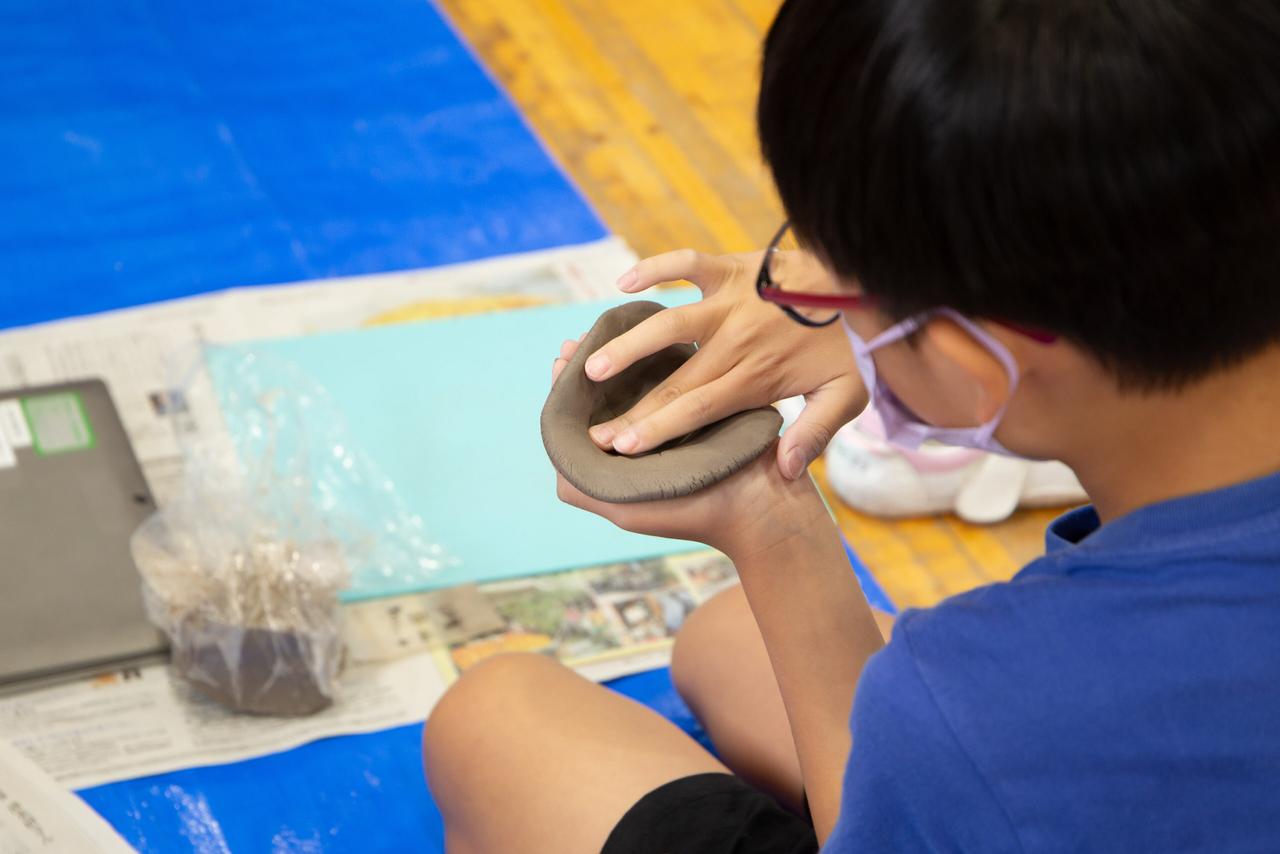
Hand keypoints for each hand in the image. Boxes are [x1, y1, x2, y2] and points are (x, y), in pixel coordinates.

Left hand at [551, 339, 825, 556]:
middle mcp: (644, 443)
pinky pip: (672, 379)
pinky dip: (656, 359)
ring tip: (601, 333)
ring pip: (638, 386)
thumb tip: (552, 456)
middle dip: (589, 371)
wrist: (762, 507)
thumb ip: (581, 487)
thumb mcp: (625, 506)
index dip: (568, 393)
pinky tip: (645, 334)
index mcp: (620, 465)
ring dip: (619, 360)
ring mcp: (673, 425)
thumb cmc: (693, 512)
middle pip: (607, 401)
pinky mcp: (702, 408)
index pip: (584, 424)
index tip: (560, 362)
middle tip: (575, 342)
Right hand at [582, 249, 866, 480]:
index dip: (658, 430)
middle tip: (594, 432)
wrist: (865, 282)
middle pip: (674, 380)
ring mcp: (730, 302)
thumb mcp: (847, 397)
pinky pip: (686, 263)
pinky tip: (622, 284)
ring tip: (592, 368)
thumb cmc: (852, 344)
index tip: (621, 449)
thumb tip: (789, 471)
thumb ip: (816, 432)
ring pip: (669, 325)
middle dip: (632, 409)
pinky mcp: (731, 268)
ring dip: (629, 346)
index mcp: (756, 377)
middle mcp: (735, 341)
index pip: (697, 409)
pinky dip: (654, 268)